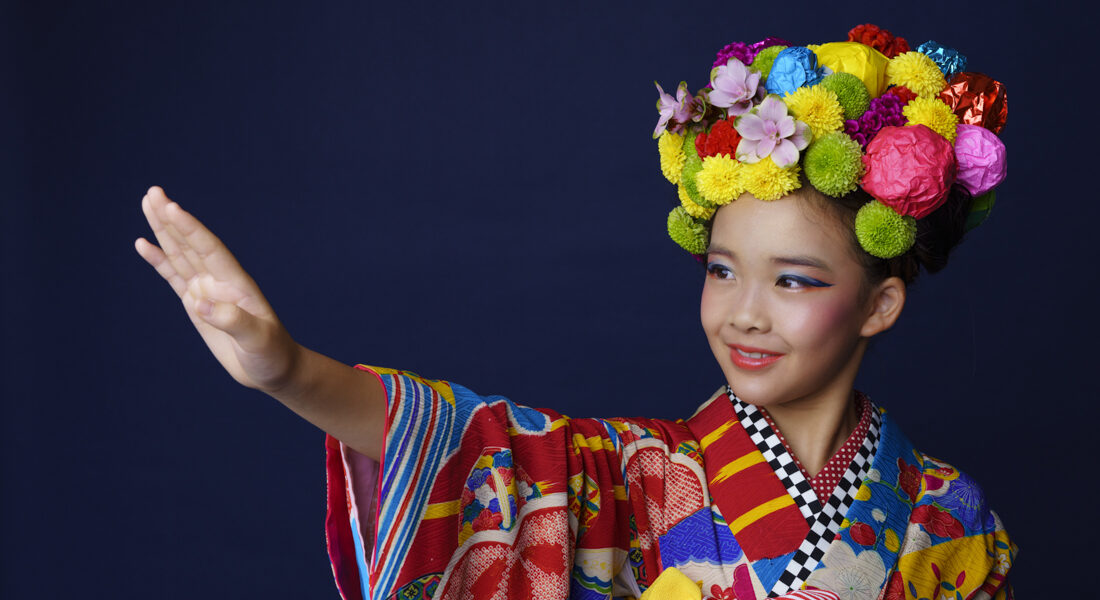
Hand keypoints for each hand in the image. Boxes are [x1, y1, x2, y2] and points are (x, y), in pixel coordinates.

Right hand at [135, 186, 299, 392]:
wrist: (273, 369)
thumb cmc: (271, 354)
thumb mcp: (257, 341)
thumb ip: (232, 322)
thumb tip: (199, 303)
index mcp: (237, 284)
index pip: (210, 249)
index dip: (190, 229)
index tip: (171, 207)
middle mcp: (220, 281)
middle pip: (191, 243)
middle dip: (172, 219)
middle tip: (152, 192)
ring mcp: (207, 291)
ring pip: (180, 254)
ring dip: (163, 231)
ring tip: (147, 203)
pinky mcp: (197, 305)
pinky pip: (174, 277)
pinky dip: (159, 261)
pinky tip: (143, 244)